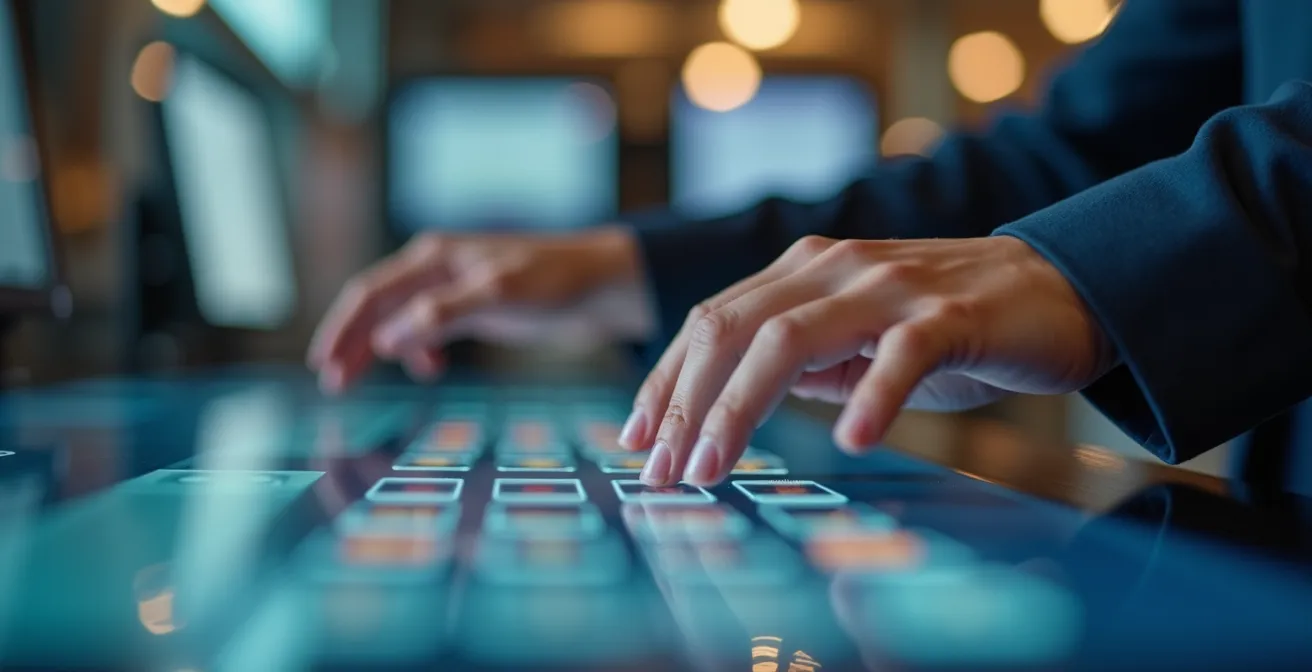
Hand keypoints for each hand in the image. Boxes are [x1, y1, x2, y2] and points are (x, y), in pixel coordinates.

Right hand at [307, 227, 650, 392]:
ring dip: (378, 348)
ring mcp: (454, 285)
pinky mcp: (474, 304)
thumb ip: (442, 315)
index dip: (341, 329)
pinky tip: (428, 369)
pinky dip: (417, 348)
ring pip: (398, 317)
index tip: (323, 365)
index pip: (370, 293)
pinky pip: (428, 326)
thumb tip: (386, 339)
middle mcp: (436, 266)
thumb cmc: (554, 281)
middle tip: (332, 384)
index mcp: (434, 257)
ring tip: (360, 382)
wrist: (603, 283)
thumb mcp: (497, 295)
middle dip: (350, 342)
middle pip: (376, 305)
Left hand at [619, 235, 1116, 486]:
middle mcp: (836, 267)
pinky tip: (852, 440)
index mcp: (806, 271)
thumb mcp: (858, 342)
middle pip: (733, 329)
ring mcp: (891, 286)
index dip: (666, 381)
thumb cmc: (952, 327)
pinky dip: (872, 396)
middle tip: (661, 472)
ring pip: (791, 337)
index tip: (635, 440)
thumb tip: (731, 405)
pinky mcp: (952, 314)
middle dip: (685, 404)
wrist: (1059, 290)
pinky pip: (901, 354)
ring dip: (741, 407)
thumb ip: (800, 362)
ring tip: (713, 467)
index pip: (713, 321)